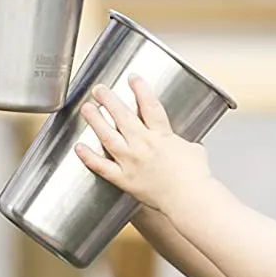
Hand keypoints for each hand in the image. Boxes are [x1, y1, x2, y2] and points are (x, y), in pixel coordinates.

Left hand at [75, 76, 213, 213]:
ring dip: (96, 121)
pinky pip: (102, 167)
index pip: (149, 105)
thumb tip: (187, 145)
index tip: (132, 77)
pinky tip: (79, 147)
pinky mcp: (124, 179)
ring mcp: (131, 161)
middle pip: (123, 116)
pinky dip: (89, 157)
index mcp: (162, 135)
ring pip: (108, 136)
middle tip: (99, 89)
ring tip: (87, 108)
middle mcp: (143, 145)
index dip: (140, 89)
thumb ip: (184, 143)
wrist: (190, 199)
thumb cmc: (196, 177)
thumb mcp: (194, 151)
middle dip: (109, 100)